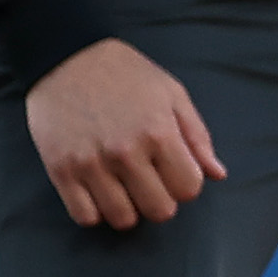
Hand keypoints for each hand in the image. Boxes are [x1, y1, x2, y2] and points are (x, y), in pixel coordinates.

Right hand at [25, 40, 226, 230]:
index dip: (186, 184)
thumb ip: (197, 137)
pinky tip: (99, 192)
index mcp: (159, 133)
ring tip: (124, 188)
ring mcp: (90, 164)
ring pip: (122, 219)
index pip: (189, 189)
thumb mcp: (172, 95)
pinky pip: (83, 216)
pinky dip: (95, 211)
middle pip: (159, 210)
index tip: (174, 171)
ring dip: (128, 209)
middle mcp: (126, 153)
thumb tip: (217, 174)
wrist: (66, 57)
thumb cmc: (126, 74)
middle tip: (150, 182)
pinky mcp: (60, 170)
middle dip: (161, 200)